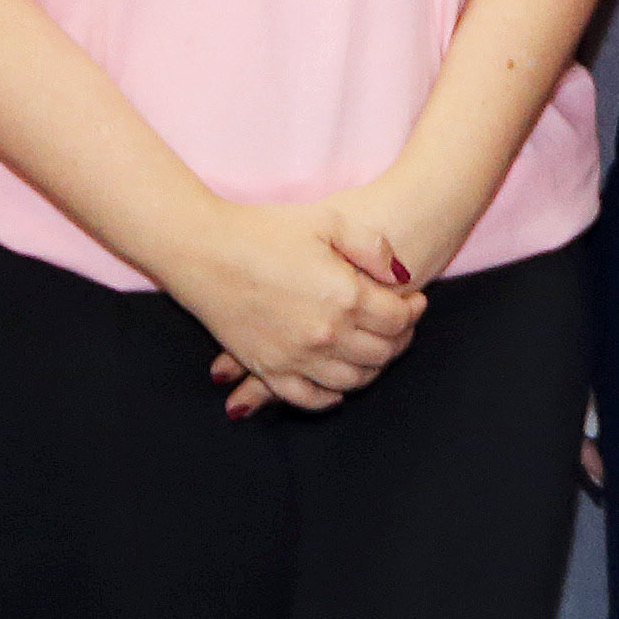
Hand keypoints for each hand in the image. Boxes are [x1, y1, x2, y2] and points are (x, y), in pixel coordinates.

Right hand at [169, 196, 422, 415]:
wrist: (203, 250)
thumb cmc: (263, 229)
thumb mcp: (328, 220)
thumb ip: (373, 247)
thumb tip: (402, 275)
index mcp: (345, 297)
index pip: (398, 319)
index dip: (413, 311)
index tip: (415, 301)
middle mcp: (325, 334)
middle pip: (382, 353)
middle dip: (400, 339)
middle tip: (401, 326)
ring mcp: (295, 356)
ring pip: (352, 380)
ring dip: (372, 368)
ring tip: (375, 349)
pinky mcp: (268, 367)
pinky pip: (309, 398)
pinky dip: (330, 396)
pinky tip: (338, 384)